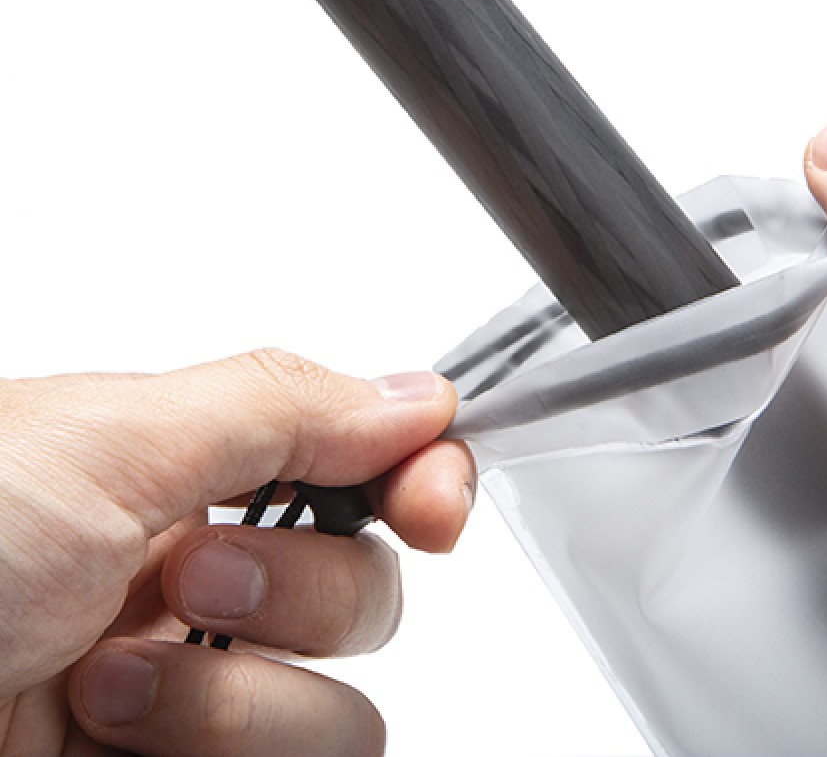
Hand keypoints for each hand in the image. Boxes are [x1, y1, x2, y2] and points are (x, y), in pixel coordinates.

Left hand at [0, 349, 473, 755]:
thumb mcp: (97, 445)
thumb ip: (275, 407)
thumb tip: (417, 399)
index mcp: (178, 477)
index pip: (361, 471)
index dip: (422, 484)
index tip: (435, 511)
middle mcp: (190, 587)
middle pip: (366, 595)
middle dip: (298, 594)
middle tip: (195, 580)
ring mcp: (182, 697)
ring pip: (336, 713)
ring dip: (230, 705)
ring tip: (105, 687)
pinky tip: (101, 741)